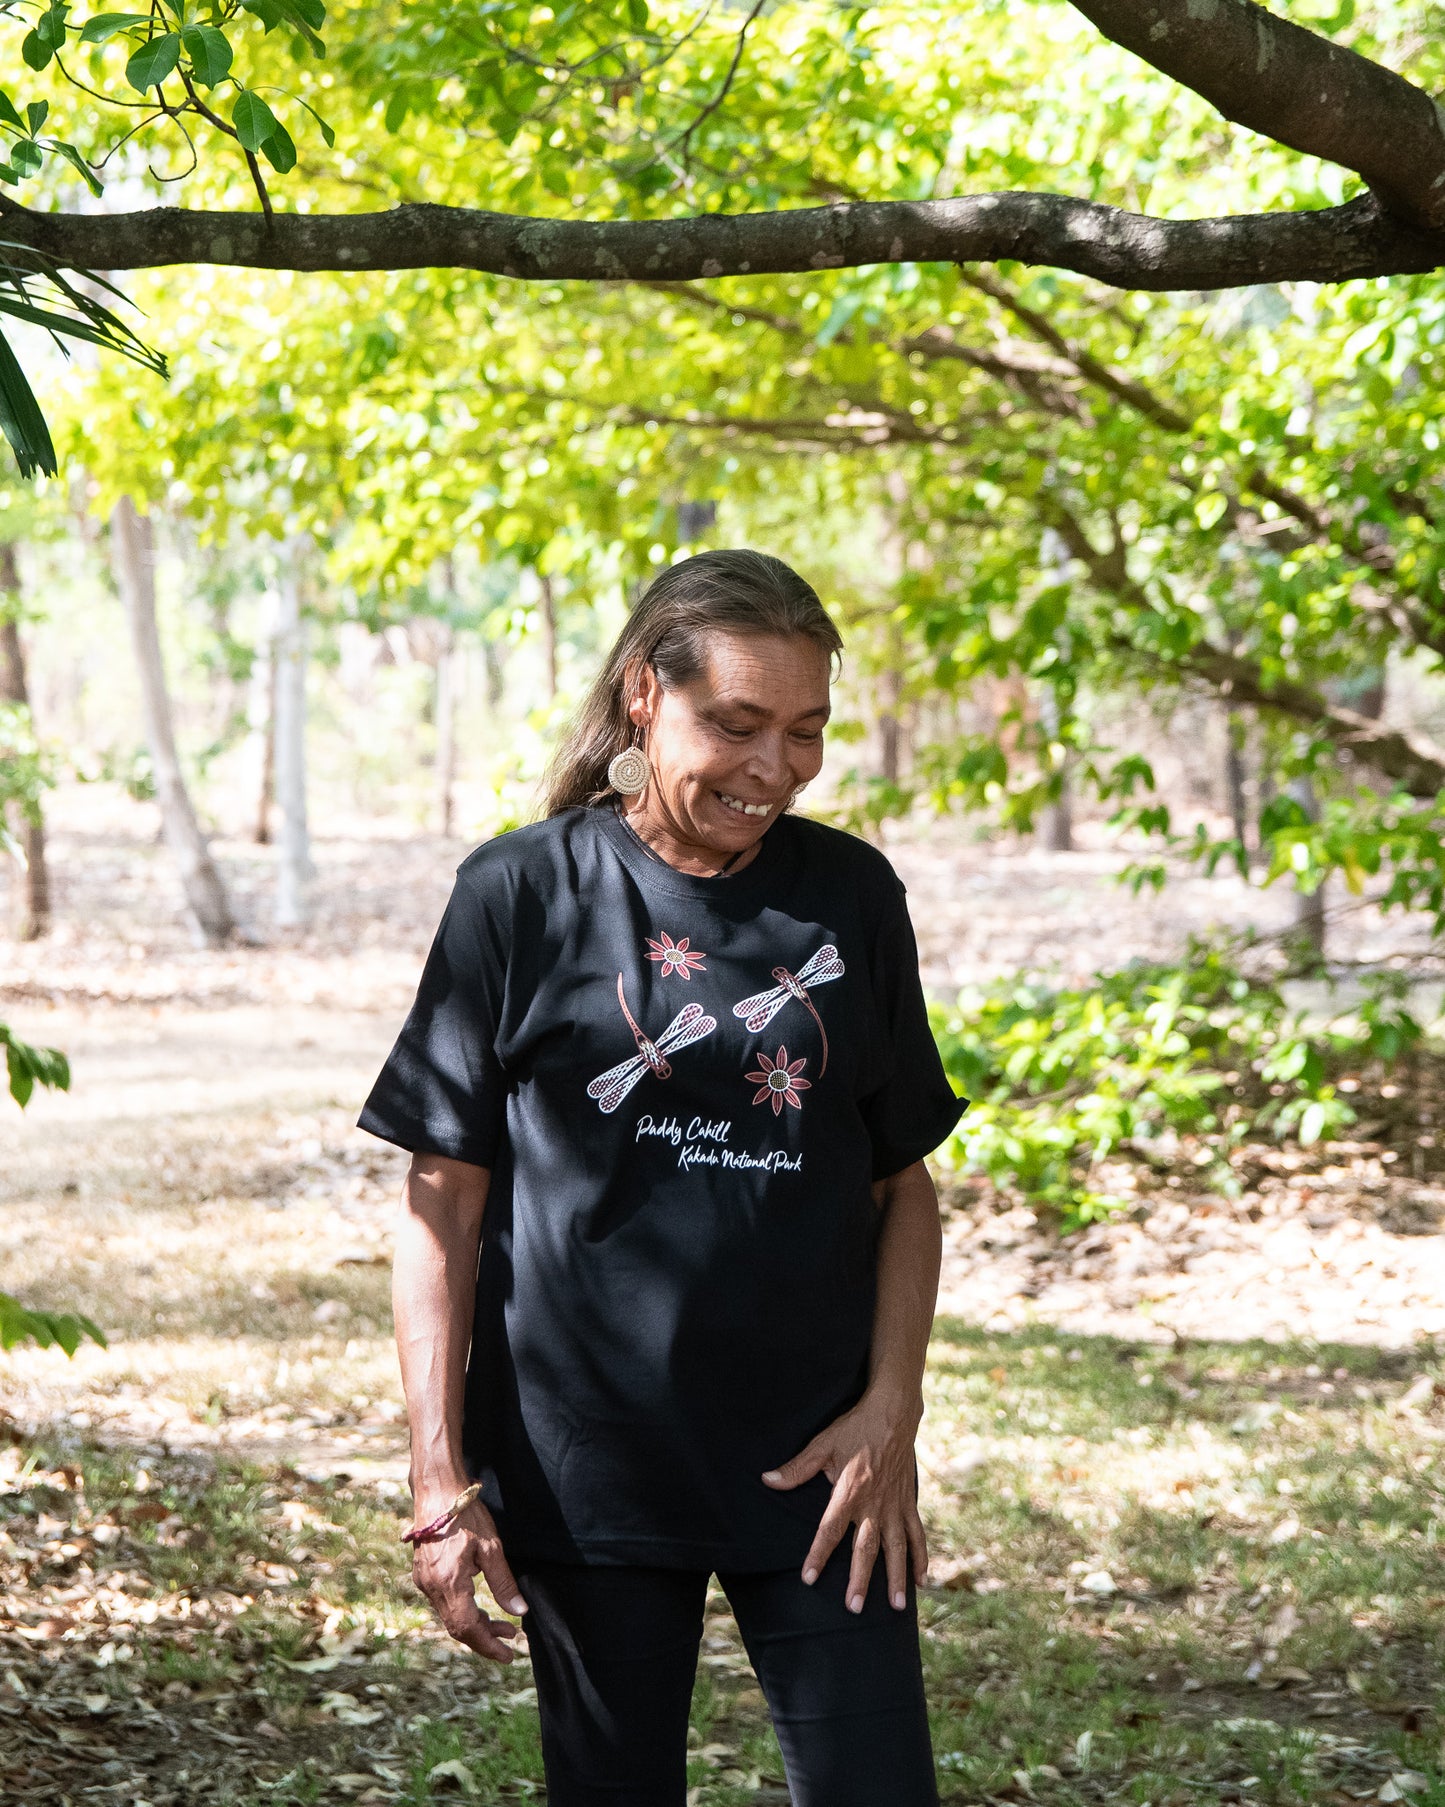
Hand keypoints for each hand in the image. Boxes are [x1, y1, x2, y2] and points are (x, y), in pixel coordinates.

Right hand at [409, 1494, 527, 1661]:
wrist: (436, 1491)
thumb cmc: (466, 1515)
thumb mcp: (491, 1547)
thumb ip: (503, 1583)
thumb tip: (519, 1612)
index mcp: (449, 1583)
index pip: (468, 1628)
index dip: (489, 1645)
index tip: (508, 1655)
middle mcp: (432, 1588)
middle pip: (458, 1627)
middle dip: (485, 1638)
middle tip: (511, 1640)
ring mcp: (424, 1582)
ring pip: (450, 1617)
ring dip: (476, 1624)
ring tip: (503, 1625)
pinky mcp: (424, 1576)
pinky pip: (444, 1604)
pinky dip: (463, 1611)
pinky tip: (480, 1607)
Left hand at [761, 1387, 926, 1613]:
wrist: (893, 1414)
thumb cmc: (854, 1429)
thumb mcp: (822, 1445)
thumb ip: (797, 1468)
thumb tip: (767, 1480)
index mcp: (849, 1491)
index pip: (830, 1530)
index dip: (818, 1554)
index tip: (809, 1578)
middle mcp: (874, 1504)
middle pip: (865, 1547)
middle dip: (859, 1579)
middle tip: (854, 1607)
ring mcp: (894, 1505)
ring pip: (896, 1548)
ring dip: (895, 1577)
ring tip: (895, 1607)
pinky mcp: (908, 1502)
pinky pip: (916, 1534)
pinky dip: (920, 1557)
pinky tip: (920, 1580)